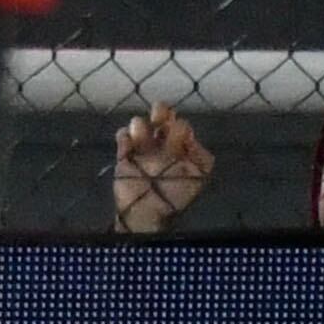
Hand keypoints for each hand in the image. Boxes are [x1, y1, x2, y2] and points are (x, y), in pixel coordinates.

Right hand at [111, 102, 213, 233]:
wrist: (147, 213)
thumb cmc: (175, 197)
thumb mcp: (198, 176)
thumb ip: (200, 157)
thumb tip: (192, 139)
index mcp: (182, 150)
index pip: (182, 128)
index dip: (180, 126)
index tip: (180, 131)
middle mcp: (163, 146)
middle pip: (162, 121)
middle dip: (162, 113)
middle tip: (159, 110)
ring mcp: (143, 150)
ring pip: (140, 125)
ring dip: (140, 125)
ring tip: (139, 132)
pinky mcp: (124, 156)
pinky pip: (123, 138)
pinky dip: (124, 137)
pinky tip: (128, 143)